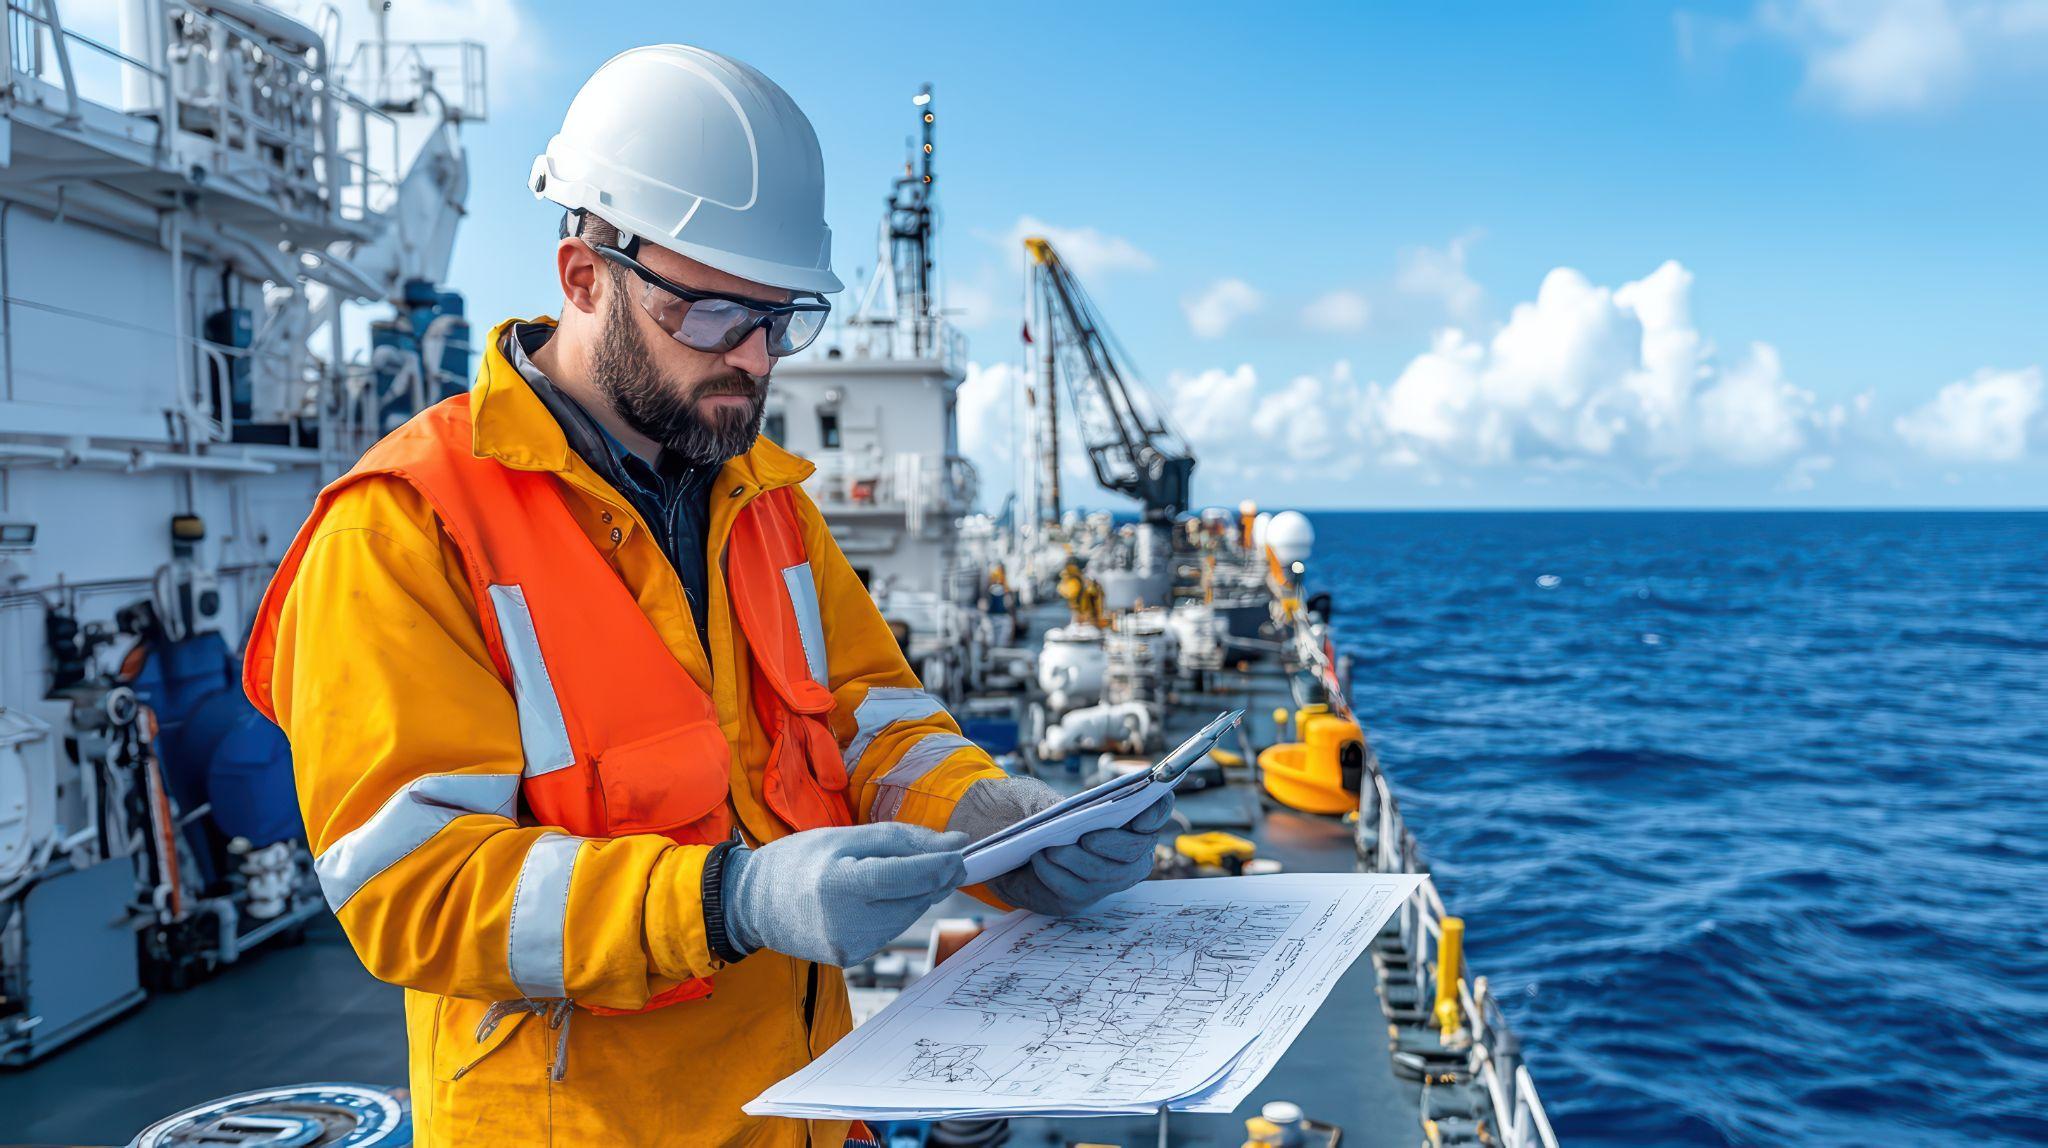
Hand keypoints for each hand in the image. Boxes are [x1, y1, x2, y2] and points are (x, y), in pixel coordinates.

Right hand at [722, 821, 966, 966]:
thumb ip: (902, 840)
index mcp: (839, 885)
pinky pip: (890, 931)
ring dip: (917, 894)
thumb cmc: (798, 861)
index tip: (963, 851)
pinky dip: (896, 911)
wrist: (753, 903)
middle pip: (914, 900)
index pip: (907, 877)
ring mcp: (848, 947)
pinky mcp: (851, 958)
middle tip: (947, 857)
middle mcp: (845, 923)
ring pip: (908, 917)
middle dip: (936, 878)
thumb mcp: (845, 836)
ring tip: (902, 873)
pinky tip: (880, 897)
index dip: (941, 864)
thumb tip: (956, 844)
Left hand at [948, 776, 1175, 917]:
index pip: (1154, 814)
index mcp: (1122, 818)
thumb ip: (1062, 807)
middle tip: (1087, 837)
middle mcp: (1120, 853)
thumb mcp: (1041, 799)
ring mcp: (1100, 879)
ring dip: (1079, 861)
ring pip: (1105, 876)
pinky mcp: (1076, 898)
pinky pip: (1075, 891)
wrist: (994, 839)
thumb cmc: (1023, 810)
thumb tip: (1076, 817)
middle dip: (1113, 844)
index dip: (1157, 812)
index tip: (1142, 813)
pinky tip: (1040, 861)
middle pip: (1136, 852)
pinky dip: (1057, 874)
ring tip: (1051, 849)